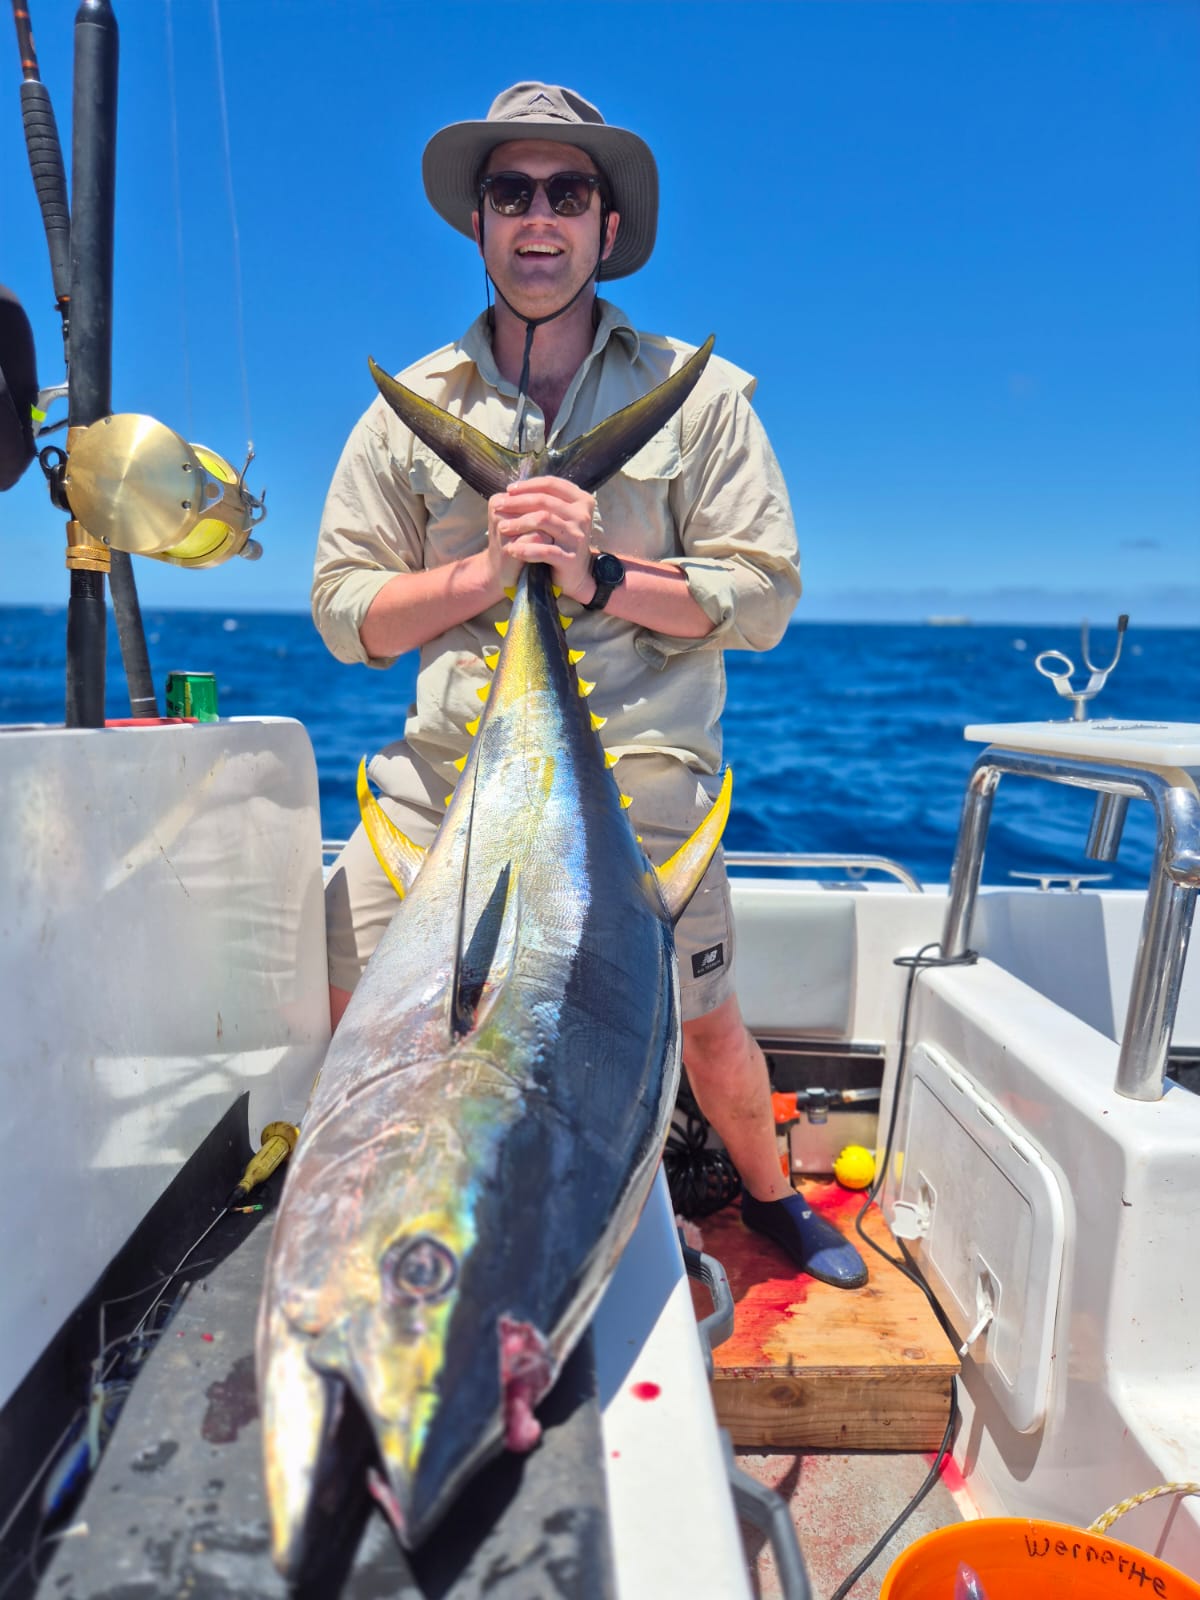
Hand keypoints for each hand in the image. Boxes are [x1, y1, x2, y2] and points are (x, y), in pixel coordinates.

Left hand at [487, 476, 596, 602]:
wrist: (572, 575)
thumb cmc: (557, 541)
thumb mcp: (555, 516)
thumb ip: (542, 500)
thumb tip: (510, 491)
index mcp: (581, 501)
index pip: (551, 485)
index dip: (528, 485)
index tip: (509, 489)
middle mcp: (582, 516)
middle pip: (544, 501)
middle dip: (518, 502)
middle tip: (499, 507)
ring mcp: (577, 537)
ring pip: (543, 519)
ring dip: (518, 522)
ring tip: (502, 527)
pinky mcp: (570, 558)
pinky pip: (544, 550)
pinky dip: (525, 549)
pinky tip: (512, 550)